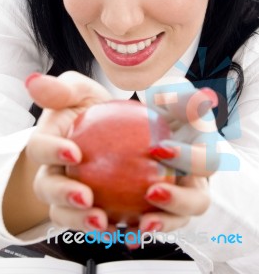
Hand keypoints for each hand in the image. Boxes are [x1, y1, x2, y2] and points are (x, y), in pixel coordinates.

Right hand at [26, 71, 111, 231]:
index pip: (39, 148)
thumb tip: (34, 81)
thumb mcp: (79, 91)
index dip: (51, 152)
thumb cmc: (89, 108)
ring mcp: (68, 191)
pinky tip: (125, 227)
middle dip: (64, 196)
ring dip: (81, 220)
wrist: (108, 128)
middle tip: (86, 198)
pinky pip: (91, 221)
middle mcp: (53, 170)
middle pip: (48, 188)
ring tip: (104, 222)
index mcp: (47, 142)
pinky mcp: (88, 206)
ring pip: (65, 212)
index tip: (74, 153)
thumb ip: (60, 89)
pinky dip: (107, 227)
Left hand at [138, 81, 219, 234]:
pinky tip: (116, 229)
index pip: (207, 161)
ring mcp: (177, 195)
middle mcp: (194, 178)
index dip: (189, 159)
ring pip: (175, 218)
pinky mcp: (156, 206)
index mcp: (204, 153)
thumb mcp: (170, 93)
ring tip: (136, 226)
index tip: (158, 148)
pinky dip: (134, 229)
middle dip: (178, 203)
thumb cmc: (160, 104)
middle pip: (197, 200)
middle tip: (152, 193)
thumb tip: (203, 99)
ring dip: (158, 224)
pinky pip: (149, 221)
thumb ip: (183, 96)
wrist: (143, 117)